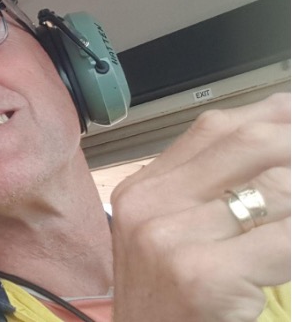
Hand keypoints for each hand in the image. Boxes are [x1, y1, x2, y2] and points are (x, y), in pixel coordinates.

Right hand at [110, 92, 289, 321]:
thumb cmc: (171, 307)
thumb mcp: (172, 240)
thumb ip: (211, 191)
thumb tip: (278, 133)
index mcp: (142, 190)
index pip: (216, 127)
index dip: (276, 117)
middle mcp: (150, 206)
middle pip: (249, 143)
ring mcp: (171, 239)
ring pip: (278, 188)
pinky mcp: (203, 276)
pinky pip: (286, 241)